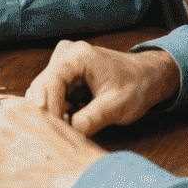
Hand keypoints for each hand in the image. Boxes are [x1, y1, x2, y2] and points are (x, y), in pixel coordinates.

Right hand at [24, 40, 180, 135]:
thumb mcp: (118, 104)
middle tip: (59, 134)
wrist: (146, 77)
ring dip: (52, 111)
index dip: (50, 105)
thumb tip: (73, 129)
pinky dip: (57, 109)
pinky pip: (50, 94)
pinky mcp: (63, 74)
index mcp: (79, 55)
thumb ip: (95, 116)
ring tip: (67, 127)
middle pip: (42, 85)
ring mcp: (62, 63)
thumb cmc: (135, 86)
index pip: (52, 80)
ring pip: (43, 91)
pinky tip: (69, 120)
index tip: (54, 128)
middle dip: (48, 111)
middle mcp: (66, 54)